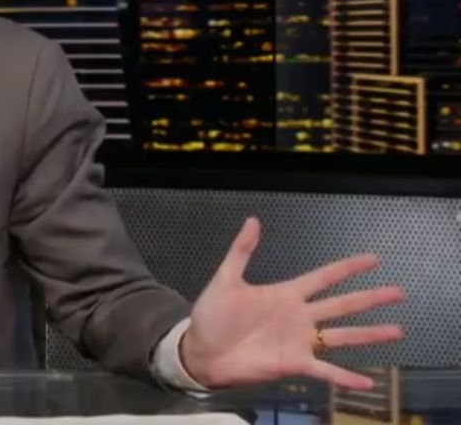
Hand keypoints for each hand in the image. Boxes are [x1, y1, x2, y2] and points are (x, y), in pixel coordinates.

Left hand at [179, 217, 405, 389]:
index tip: (374, 258)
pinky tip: (368, 381)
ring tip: (397, 330)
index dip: (348, 267)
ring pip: (342, 336)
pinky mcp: (294, 363)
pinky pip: (325, 371)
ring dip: (369, 334)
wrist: (201, 350)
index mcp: (286, 293)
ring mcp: (299, 341)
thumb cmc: (213, 315)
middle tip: (399, 292)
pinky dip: (345, 377)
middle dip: (370, 298)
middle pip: (342, 304)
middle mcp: (300, 316)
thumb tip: (253, 220)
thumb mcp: (226, 279)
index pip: (324, 277)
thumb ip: (242, 251)